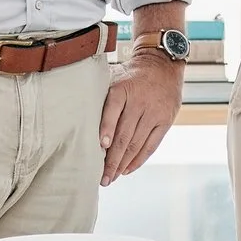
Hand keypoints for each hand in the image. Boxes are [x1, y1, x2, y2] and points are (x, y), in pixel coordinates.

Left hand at [100, 52, 177, 185]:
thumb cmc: (130, 75)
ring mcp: (154, 112)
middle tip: (101, 177)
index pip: (113, 111)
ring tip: (111, 177)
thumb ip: (100, 95)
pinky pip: (151, 145)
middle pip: (124, 135)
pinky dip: (138, 159)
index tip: (100, 147)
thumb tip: (75, 116)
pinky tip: (127, 169)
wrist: (162, 63)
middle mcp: (139, 101)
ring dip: (123, 164)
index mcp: (122, 89)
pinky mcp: (165, 120)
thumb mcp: (114, 76)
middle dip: (111, 160)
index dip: (106, 129)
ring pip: (137, 144)